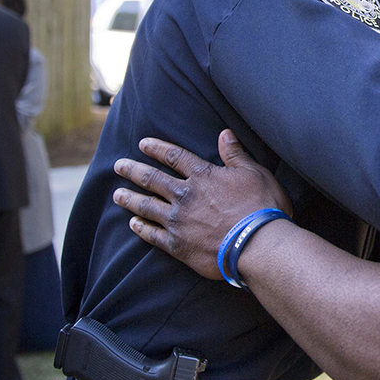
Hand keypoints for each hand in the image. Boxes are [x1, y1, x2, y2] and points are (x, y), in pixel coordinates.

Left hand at [113, 130, 292, 279]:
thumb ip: (236, 154)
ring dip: (130, 199)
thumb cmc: (261, 207)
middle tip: (118, 165)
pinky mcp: (177, 245)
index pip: (174, 157)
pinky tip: (133, 224)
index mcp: (203, 176)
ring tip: (117, 194)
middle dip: (133, 171)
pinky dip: (141, 229)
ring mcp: (178, 221)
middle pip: (152, 179)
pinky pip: (152, 235)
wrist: (257, 244)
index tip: (142, 144)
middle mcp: (185, 196)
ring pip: (147, 206)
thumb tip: (225, 134)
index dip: (157, 148)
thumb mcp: (254, 173)